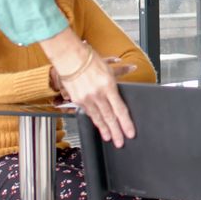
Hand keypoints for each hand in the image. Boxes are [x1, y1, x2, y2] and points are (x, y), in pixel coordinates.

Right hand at [41, 29, 134, 146]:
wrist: (68, 57)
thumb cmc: (89, 59)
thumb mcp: (108, 65)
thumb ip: (121, 71)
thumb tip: (132, 68)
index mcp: (108, 86)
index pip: (120, 109)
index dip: (126, 123)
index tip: (130, 133)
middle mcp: (97, 94)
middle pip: (109, 117)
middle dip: (116, 132)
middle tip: (120, 142)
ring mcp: (86, 99)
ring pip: (98, 118)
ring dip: (104, 130)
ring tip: (109, 138)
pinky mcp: (77, 100)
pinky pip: (88, 112)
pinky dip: (95, 119)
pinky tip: (99, 125)